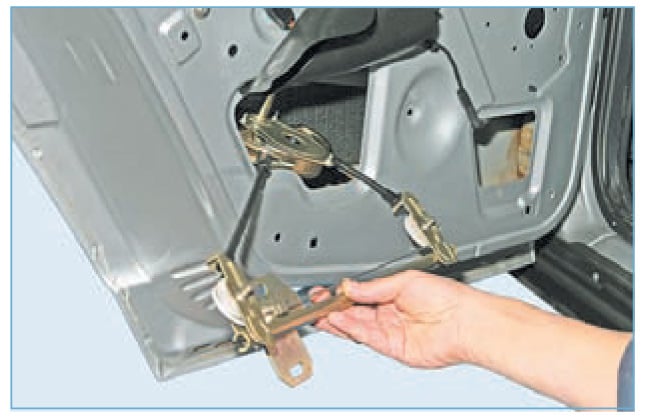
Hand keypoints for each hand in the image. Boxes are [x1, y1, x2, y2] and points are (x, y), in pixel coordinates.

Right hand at [310, 270, 474, 368]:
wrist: (465, 322)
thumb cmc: (447, 297)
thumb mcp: (405, 281)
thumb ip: (374, 288)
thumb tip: (350, 287)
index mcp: (393, 294)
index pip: (360, 295)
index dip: (342, 294)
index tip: (326, 291)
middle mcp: (390, 313)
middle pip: (354, 312)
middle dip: (334, 307)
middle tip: (316, 302)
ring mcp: (390, 331)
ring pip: (356, 326)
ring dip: (337, 319)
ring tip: (321, 311)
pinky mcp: (392, 347)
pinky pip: (366, 337)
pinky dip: (350, 329)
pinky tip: (338, 319)